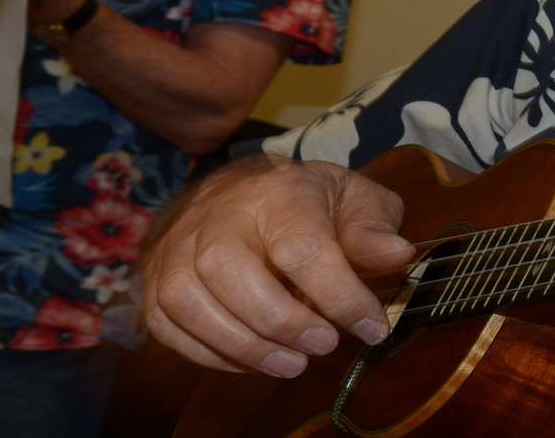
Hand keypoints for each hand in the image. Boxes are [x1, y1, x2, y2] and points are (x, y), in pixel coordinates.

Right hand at [140, 154, 415, 376]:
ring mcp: (179, 244)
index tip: (372, 328)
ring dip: (240, 344)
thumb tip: (397, 255)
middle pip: (227, 269)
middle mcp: (220, 214)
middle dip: (279, 321)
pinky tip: (250, 360)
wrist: (246, 190)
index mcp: (281, 192)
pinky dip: (207, 353)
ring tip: (291, 364)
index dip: (339, 295)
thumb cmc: (311, 204)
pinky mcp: (156, 277)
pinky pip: (166, 322)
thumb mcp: (355, 201)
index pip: (302, 246)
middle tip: (322, 345)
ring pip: (187, 297)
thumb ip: (374, 228)